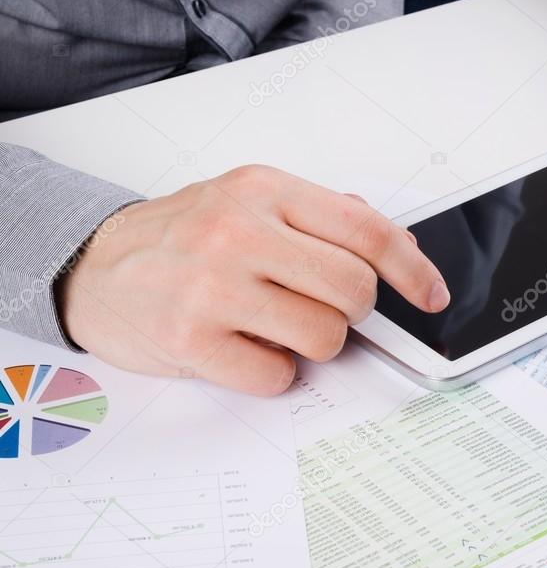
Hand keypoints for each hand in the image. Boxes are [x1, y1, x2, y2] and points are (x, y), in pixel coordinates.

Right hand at [60, 165, 449, 394]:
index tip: (431, 295)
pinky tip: (246, 348)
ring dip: (315, 344)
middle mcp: (240, 232)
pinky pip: (277, 376)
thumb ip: (322, 218)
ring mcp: (213, 286)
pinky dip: (273, 372)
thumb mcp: (250, 201)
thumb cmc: (182, 237)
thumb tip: (397, 246)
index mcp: (265, 191)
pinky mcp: (191, 340)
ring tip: (278, 327)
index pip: (367, 231)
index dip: (413, 270)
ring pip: (325, 337)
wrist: (95, 266)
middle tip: (322, 306)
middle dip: (352, 310)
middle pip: (354, 290)